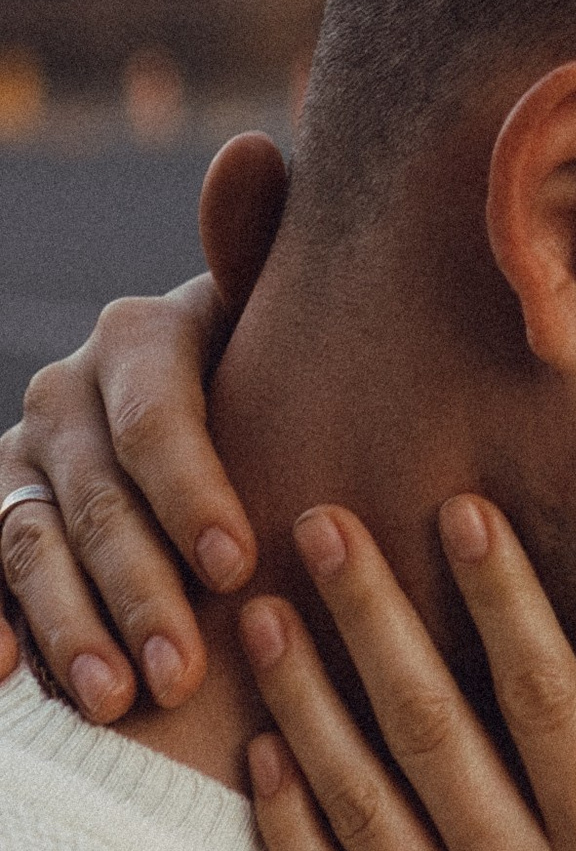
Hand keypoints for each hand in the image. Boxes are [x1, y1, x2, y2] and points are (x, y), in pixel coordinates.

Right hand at [0, 128, 280, 713]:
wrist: (220, 418)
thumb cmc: (271, 367)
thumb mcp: (273, 314)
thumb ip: (259, 249)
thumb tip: (248, 148)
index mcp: (138, 336)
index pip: (158, 417)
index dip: (195, 490)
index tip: (242, 561)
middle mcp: (63, 391)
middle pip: (96, 500)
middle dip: (139, 588)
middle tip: (184, 669)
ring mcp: (18, 460)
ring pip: (30, 546)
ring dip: (69, 626)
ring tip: (119, 702)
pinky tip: (8, 675)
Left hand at [242, 495, 575, 850]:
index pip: (547, 700)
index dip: (502, 600)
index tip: (464, 512)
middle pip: (431, 731)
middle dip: (374, 618)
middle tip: (325, 524)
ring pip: (361, 807)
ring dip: (308, 702)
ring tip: (266, 614)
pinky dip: (291, 835)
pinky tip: (264, 763)